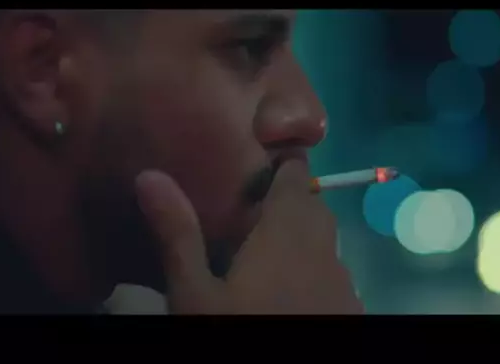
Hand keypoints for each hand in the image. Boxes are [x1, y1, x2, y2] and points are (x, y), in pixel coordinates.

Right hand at [135, 160, 363, 314]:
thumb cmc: (240, 332)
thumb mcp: (195, 294)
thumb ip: (177, 234)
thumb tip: (150, 176)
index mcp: (288, 232)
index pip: (297, 178)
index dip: (283, 166)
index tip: (258, 169)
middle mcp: (325, 250)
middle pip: (314, 209)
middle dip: (288, 203)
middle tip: (248, 216)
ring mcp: (343, 282)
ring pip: (326, 244)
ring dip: (302, 239)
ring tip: (264, 256)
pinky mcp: (350, 309)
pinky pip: (333, 276)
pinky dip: (314, 272)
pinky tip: (287, 296)